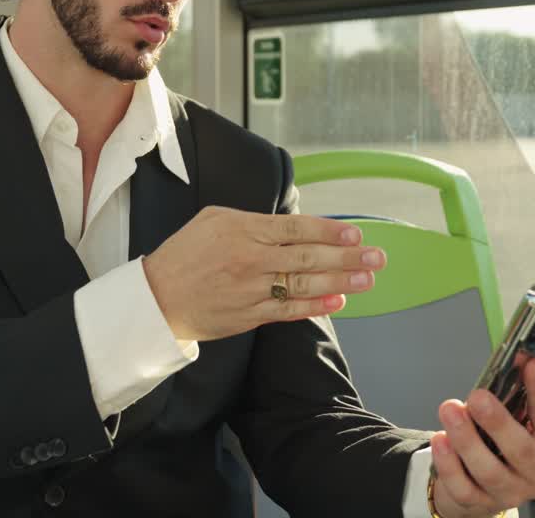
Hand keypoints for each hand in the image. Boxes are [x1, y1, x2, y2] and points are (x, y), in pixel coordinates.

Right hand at [143, 207, 384, 340]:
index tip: (355, 233)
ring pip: (304, 283)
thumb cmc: (185, 253)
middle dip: (347, 256)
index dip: (329, 231)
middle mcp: (251, 259)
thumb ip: (255, 220)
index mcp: (243, 229)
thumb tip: (291, 223)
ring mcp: (252, 289)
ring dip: (340, 281)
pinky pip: (289, 310)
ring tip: (367, 278)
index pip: (296, 228)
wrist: (157, 298)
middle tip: (377, 257)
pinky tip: (339, 300)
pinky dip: (316, 305)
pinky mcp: (250, 315)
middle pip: (308, 256)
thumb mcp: (214, 220)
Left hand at [430, 359, 534, 516]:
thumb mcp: (528, 418)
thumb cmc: (509, 445)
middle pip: (522, 450)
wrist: (488, 488)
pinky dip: (449, 464)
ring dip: (467, 438)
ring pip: (489, 470)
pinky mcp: (481, 504)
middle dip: (498, 421)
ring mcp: (511, 492)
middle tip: (478, 396)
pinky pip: (463, 487)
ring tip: (450, 410)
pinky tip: (440, 440)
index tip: (530, 363)